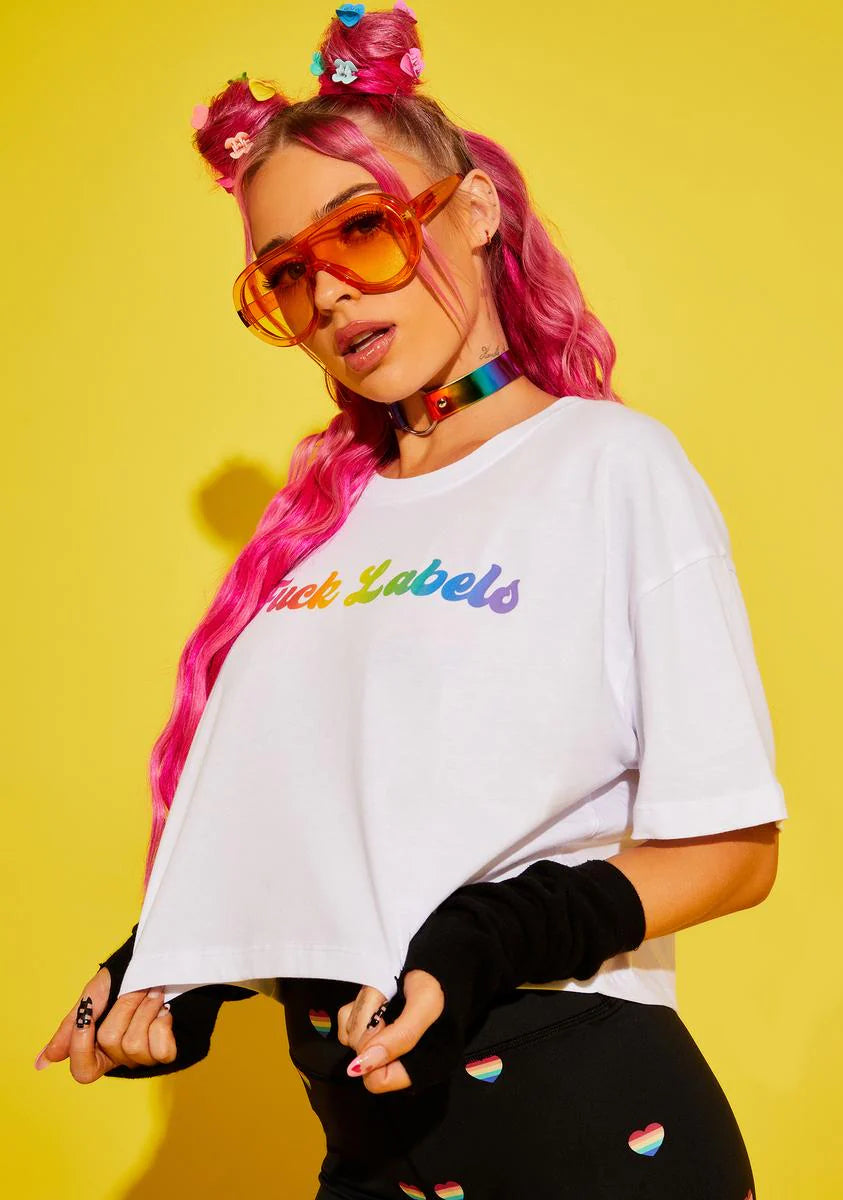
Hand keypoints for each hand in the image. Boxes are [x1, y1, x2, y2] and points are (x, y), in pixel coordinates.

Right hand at [34, 966, 175, 1081]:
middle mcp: (119, 1058)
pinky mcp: (166, 1052)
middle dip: (124, 1007)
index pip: (84, 1072)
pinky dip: (162, 1022)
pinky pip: (161, 1049)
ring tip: (153, 994)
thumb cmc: (123, 980)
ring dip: (146, 1009)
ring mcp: (143, 1058)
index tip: (88, 1013)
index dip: (82, 1044)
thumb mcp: (91, 999)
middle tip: (134, 990)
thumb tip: (41, 1063)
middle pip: (110, 1043)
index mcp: (98, 1051)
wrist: (156, 961)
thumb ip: (69, 1029)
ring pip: (135, 1045)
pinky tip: (164, 1011)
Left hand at [338, 969, 445, 1093]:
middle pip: (360, 1055)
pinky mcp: (369, 1022)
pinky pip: (347, 1020)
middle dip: (369, 1027)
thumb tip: (360, 1067)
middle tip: (387, 1005)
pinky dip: (357, 1005)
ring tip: (386, 996)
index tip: (384, 1025)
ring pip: (351, 1035)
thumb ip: (399, 1038)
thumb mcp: (425, 1006)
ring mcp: (381, 1040)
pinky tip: (377, 995)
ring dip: (364, 1010)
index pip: (377, 1080)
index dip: (374, 1054)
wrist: (439, 957)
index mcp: (420, 1066)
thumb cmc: (438, 983)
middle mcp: (398, 1058)